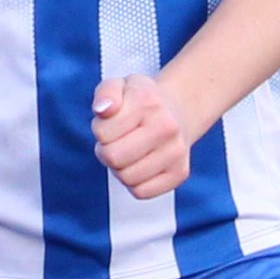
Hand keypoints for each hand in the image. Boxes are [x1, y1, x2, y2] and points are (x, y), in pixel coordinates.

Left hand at [92, 72, 193, 200]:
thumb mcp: (119, 86)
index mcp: (148, 102)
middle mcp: (167, 127)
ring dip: (120, 169)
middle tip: (116, 142)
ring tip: (128, 153)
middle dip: (106, 151)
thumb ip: (106, 93)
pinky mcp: (179, 173)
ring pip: (127, 178)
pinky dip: (134, 183)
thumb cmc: (141, 101)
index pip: (103, 133)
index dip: (100, 130)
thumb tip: (103, 110)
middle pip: (113, 158)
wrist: (177, 110)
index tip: (111, 124)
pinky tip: (139, 165)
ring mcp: (176, 152)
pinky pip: (141, 192)